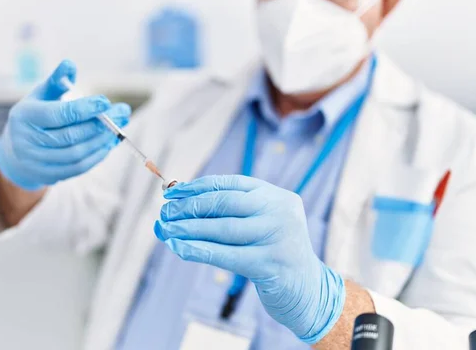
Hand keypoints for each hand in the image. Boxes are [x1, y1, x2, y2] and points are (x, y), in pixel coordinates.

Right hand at [0, 60, 130, 190]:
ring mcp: (36, 161)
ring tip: (118, 128)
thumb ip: (56, 81)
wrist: (15, 152)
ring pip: (76, 153)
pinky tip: (108, 143)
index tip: (106, 101)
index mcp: (24, 116)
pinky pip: (78, 168)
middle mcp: (27, 140)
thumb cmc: (34, 116)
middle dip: (100, 124)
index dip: (84, 108)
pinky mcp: (47, 175)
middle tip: (122, 113)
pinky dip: (96, 155)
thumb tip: (70, 64)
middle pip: (70, 135)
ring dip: (102, 140)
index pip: (58, 114)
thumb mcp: (40, 96)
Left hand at [155, 175, 345, 343]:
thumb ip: (230, 214)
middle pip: (225, 203)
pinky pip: (224, 255)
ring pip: (222, 228)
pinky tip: (177, 247)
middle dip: (190, 206)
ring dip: (189, 228)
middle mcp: (280, 211)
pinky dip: (197, 250)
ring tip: (165, 228)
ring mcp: (277, 236)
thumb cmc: (274, 255)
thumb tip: (180, 205)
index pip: (231, 184)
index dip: (199, 187)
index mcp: (278, 196)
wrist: (310, 291)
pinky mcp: (270, 264)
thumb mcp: (261, 226)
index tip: (174, 192)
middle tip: (166, 212)